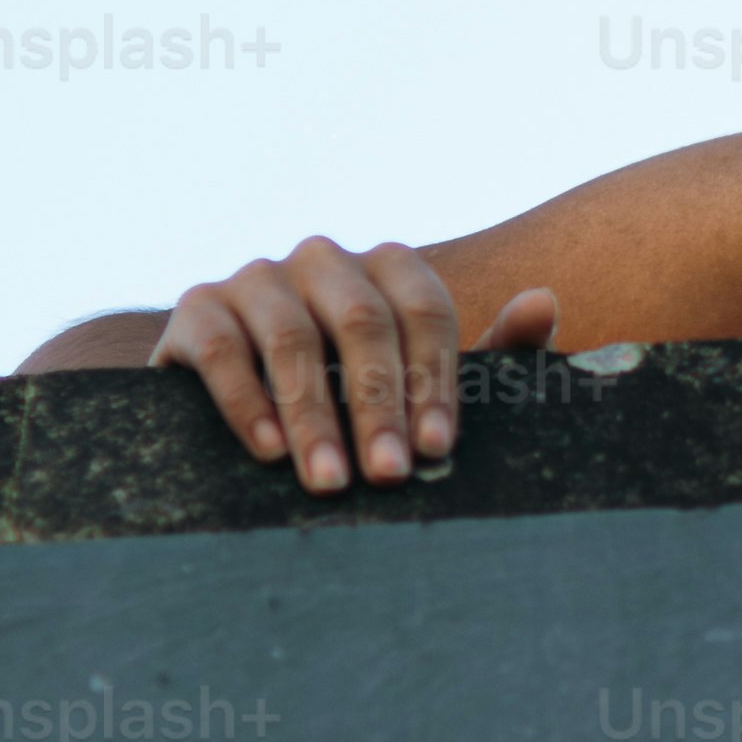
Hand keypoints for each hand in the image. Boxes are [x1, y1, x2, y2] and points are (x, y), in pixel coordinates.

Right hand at [153, 240, 561, 492]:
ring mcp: (257, 278)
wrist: (236, 402)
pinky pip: (224, 348)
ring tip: (329, 481)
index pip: (423, 311)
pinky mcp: (198, 307)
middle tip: (388, 476)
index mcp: (387, 268)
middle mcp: (324, 260)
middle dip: (378, 406)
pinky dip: (246, 400)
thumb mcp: (424, 383)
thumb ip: (492, 353)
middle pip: (363, 323)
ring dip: (313, 416)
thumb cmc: (353, 396)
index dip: (433, 381)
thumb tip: (543, 303)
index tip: (436, 449)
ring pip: (292, 338)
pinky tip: (268, 451)